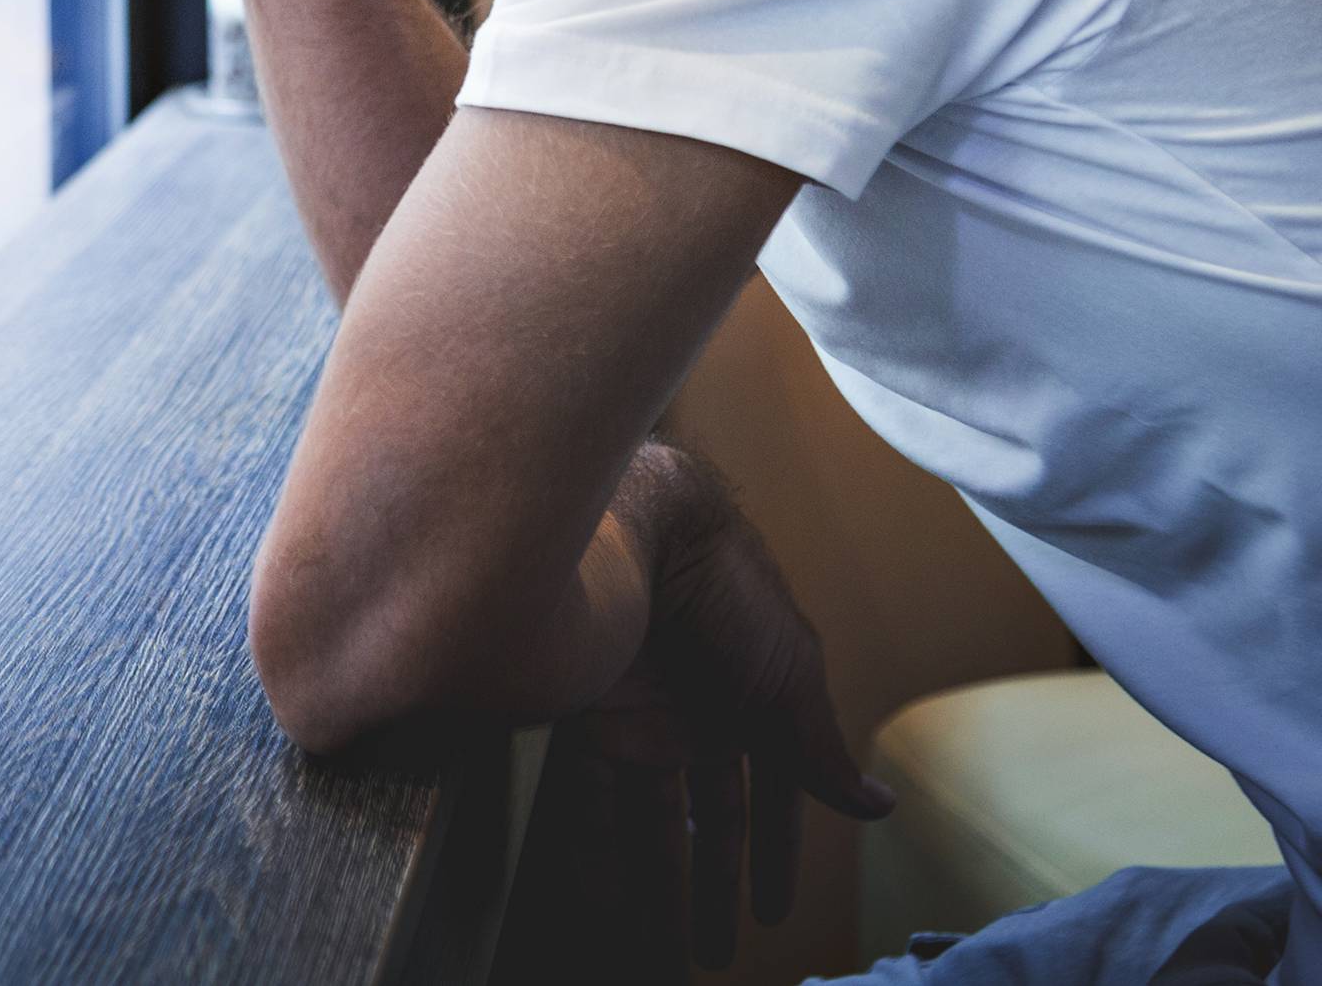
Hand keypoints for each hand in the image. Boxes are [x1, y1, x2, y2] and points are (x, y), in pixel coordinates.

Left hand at [502, 444, 893, 979]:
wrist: (636, 525)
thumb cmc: (728, 588)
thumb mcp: (788, 677)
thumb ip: (821, 751)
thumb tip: (880, 807)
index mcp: (759, 694)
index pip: (773, 788)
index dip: (775, 849)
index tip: (773, 911)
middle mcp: (700, 705)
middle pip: (710, 811)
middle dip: (713, 883)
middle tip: (712, 954)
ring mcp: (643, 707)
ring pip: (651, 812)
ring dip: (658, 881)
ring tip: (663, 949)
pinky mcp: (588, 708)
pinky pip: (591, 792)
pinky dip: (598, 846)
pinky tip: (602, 900)